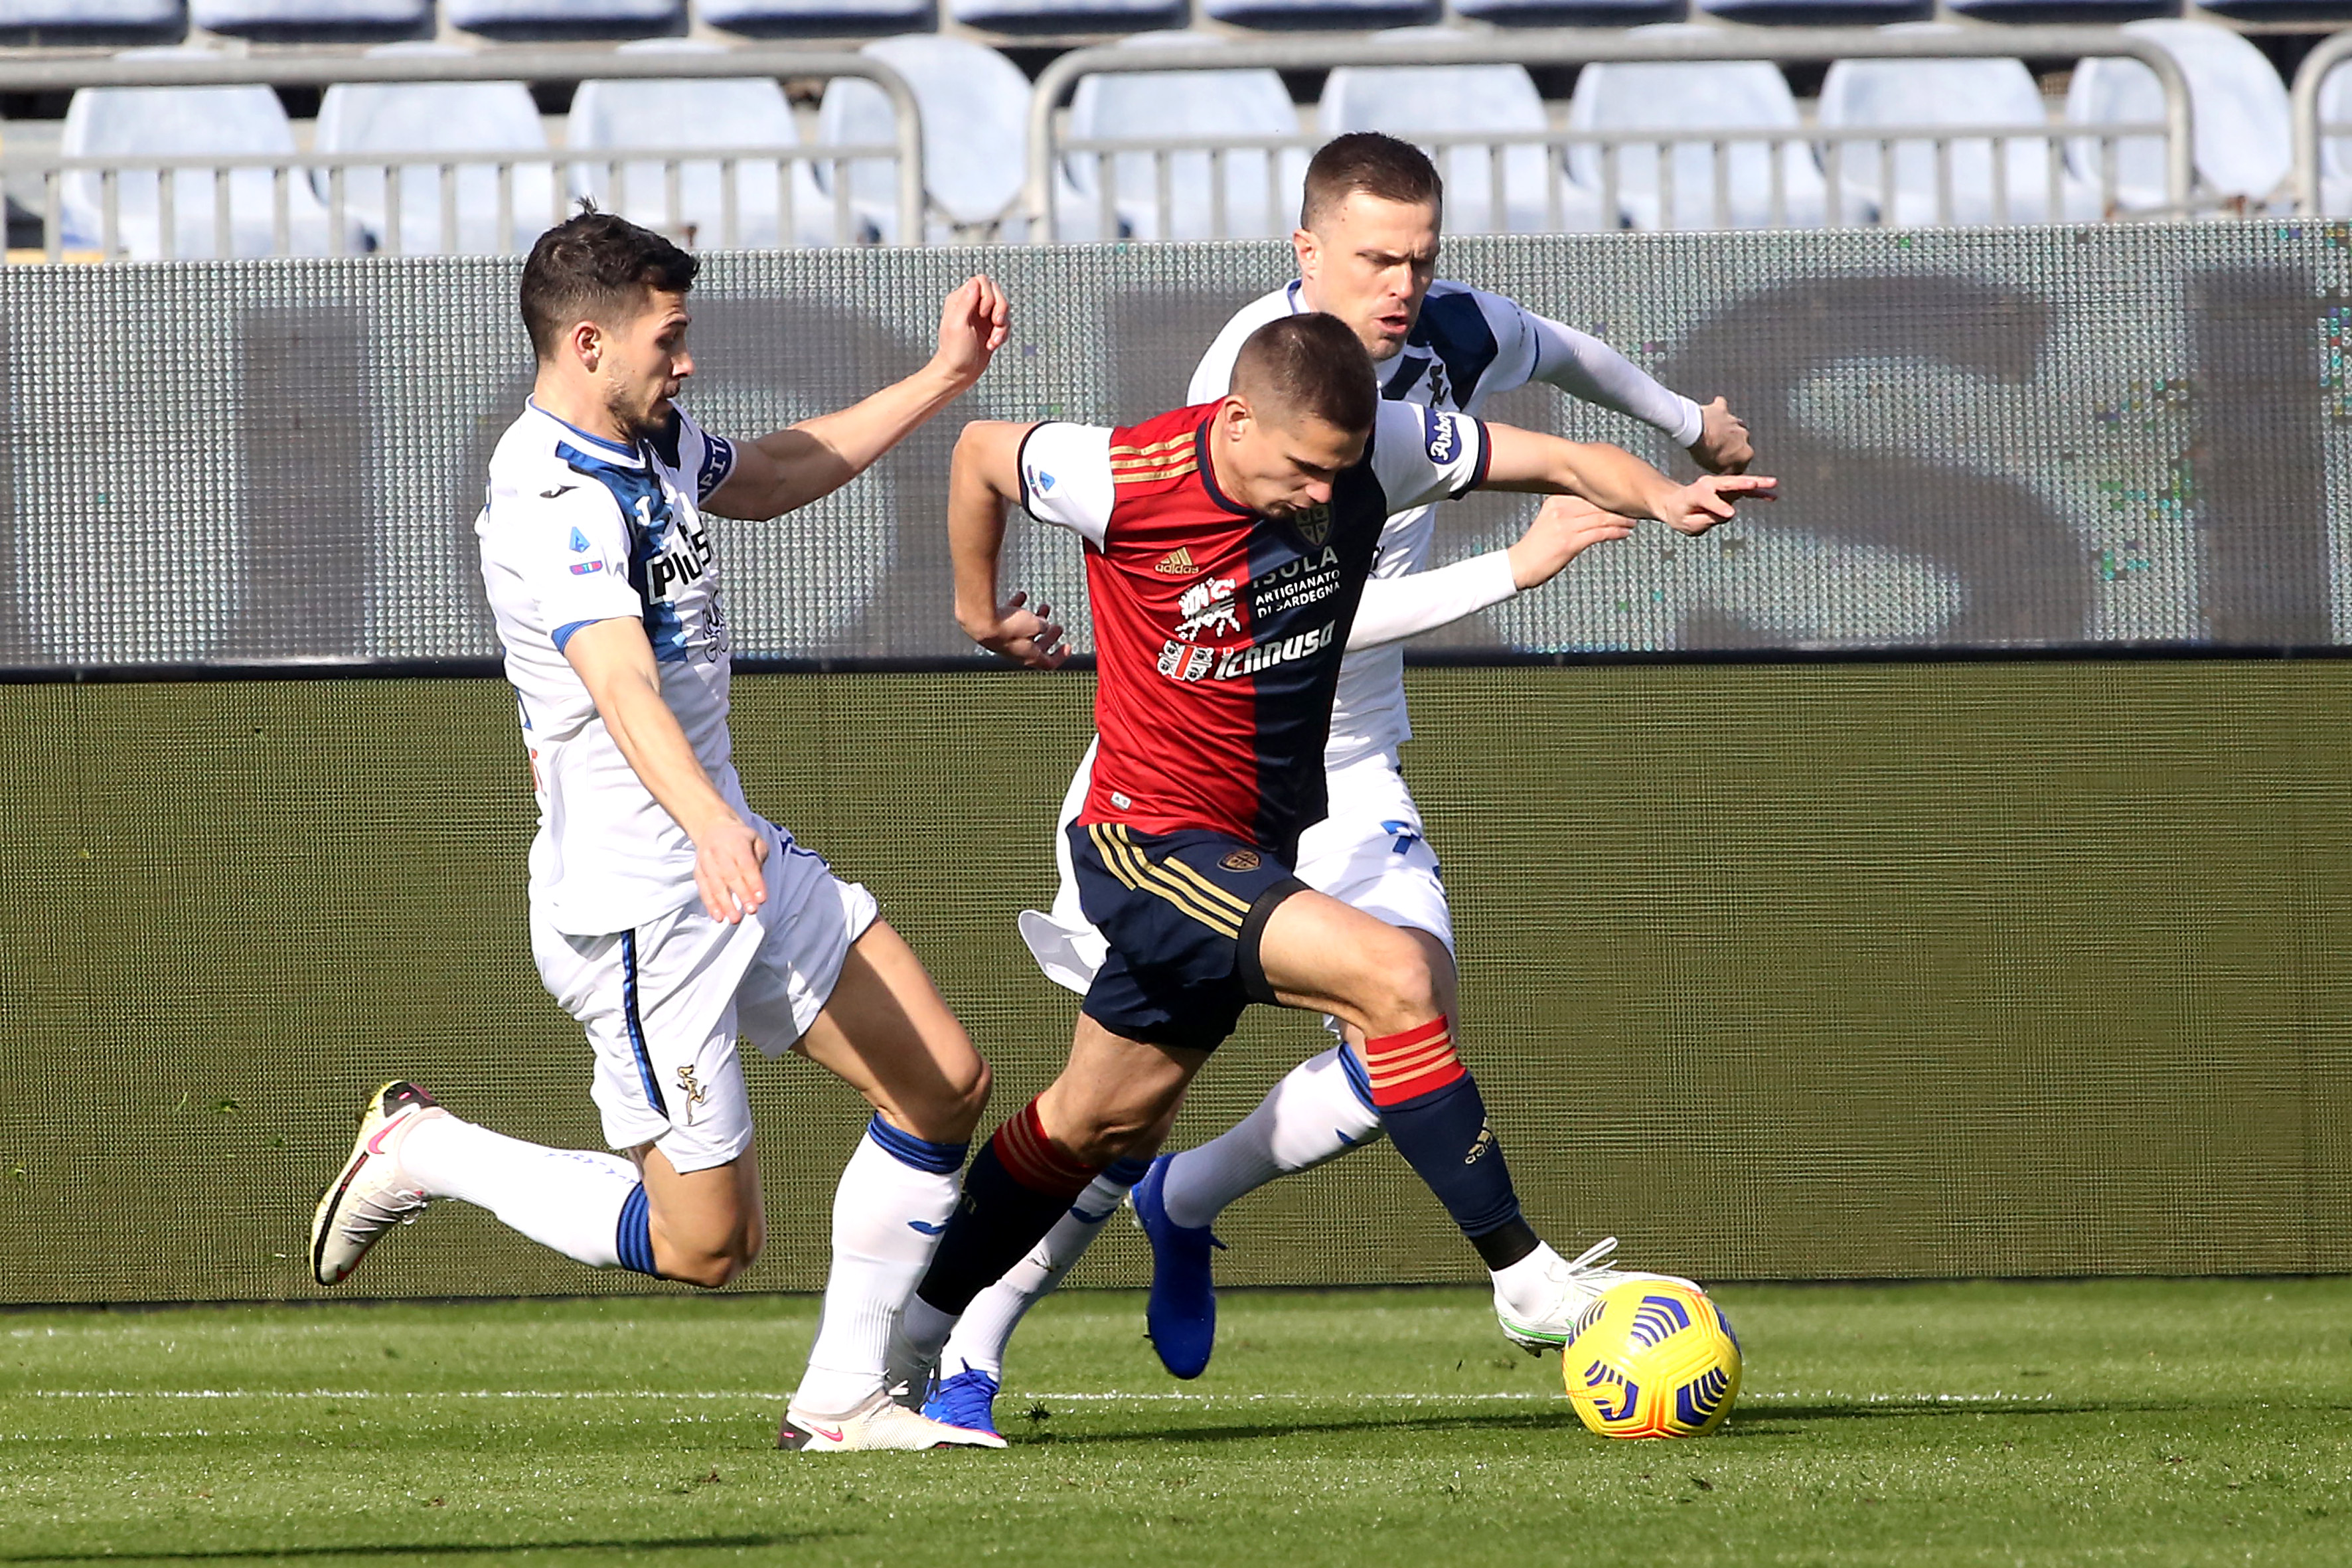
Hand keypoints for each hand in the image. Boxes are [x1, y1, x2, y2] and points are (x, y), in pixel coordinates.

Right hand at [690, 812, 769, 923]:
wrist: (713, 827)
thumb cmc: (741, 838)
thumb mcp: (756, 840)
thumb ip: (759, 858)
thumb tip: (757, 882)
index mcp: (736, 842)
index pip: (746, 865)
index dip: (754, 882)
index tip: (761, 899)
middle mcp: (719, 852)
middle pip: (730, 875)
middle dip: (742, 894)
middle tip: (751, 911)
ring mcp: (706, 861)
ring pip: (715, 884)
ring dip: (725, 903)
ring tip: (734, 919)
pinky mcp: (698, 871)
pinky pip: (703, 889)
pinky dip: (710, 904)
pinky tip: (718, 916)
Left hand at [930, 274, 1009, 388]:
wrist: (959, 373)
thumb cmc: (955, 352)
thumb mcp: (958, 324)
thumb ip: (966, 301)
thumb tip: (974, 282)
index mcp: (959, 300)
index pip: (981, 282)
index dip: (987, 296)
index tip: (982, 314)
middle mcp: (971, 304)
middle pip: (995, 292)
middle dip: (1000, 309)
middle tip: (994, 323)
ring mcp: (981, 316)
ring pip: (1003, 307)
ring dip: (1002, 325)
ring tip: (993, 340)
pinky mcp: (989, 327)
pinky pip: (1005, 322)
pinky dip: (1003, 334)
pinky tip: (993, 344)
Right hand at [960, 589, 1067, 668]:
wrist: (980, 620)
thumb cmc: (1008, 626)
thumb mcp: (1035, 624)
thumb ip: (1042, 625)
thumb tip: (1043, 624)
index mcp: (1029, 657)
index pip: (1049, 663)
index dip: (1060, 656)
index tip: (1067, 646)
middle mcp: (1017, 652)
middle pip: (1038, 647)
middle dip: (1050, 636)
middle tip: (1058, 627)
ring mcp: (1005, 640)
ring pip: (1025, 631)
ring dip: (1036, 620)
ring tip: (1044, 607)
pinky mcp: (995, 628)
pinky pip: (1010, 619)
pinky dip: (1018, 609)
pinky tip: (1022, 597)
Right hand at [1506, 495, 1635, 589]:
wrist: (1520, 566)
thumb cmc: (1537, 548)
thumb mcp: (1551, 522)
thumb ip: (1570, 514)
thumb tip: (1594, 511)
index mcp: (1555, 502)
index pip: (1589, 495)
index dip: (1609, 497)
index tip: (1624, 499)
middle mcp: (1560, 510)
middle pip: (1597, 505)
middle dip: (1619, 507)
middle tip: (1634, 509)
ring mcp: (1565, 525)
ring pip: (1601, 518)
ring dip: (1621, 520)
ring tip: (1632, 522)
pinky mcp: (1570, 542)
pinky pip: (1599, 533)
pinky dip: (1615, 533)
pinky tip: (1624, 533)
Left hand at [1657, 472, 1776, 534]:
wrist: (1677, 503)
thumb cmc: (1680, 514)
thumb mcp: (1687, 523)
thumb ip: (1705, 520)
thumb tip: (1728, 514)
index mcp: (1695, 493)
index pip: (1707, 498)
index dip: (1718, 506)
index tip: (1730, 514)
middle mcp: (1709, 485)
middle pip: (1727, 483)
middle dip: (1741, 483)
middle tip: (1754, 484)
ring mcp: (1721, 486)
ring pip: (1741, 484)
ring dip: (1757, 483)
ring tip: (1774, 483)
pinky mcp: (1730, 491)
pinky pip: (1746, 492)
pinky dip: (1759, 492)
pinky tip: (1773, 495)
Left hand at [1687, 397, 1752, 474]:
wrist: (1695, 431)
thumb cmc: (1704, 452)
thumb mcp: (1715, 469)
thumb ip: (1725, 469)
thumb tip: (1726, 469)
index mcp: (1746, 453)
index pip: (1742, 463)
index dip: (1732, 466)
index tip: (1723, 467)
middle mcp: (1745, 435)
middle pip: (1739, 443)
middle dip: (1730, 446)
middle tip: (1716, 451)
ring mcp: (1734, 420)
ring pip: (1733, 426)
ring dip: (1725, 430)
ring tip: (1712, 435)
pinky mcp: (1722, 409)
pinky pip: (1722, 407)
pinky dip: (1718, 410)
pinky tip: (1712, 413)